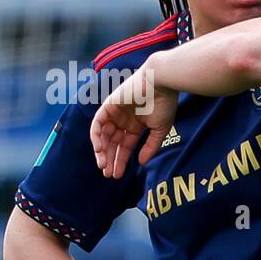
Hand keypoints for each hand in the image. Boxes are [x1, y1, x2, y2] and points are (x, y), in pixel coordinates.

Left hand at [90, 56, 178, 178]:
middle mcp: (123, 120)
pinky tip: (99, 150)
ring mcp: (114, 113)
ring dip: (101, 151)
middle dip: (109, 159)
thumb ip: (150, 147)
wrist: (160, 84)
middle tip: (108, 174)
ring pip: (103, 136)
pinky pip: (97, 124)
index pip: (124, 146)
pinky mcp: (108, 106)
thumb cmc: (164, 104)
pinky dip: (96, 137)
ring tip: (103, 166)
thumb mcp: (159, 130)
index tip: (117, 175)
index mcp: (136, 126)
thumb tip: (142, 163)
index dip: (121, 161)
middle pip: (112, 143)